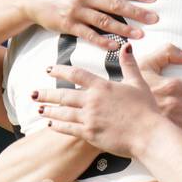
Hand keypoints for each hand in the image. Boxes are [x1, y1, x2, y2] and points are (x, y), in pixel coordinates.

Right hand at [20, 0, 157, 51]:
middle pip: (115, 4)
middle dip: (137, 12)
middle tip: (155, 19)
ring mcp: (77, 11)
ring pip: (104, 20)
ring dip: (124, 28)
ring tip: (141, 35)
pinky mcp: (69, 25)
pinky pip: (88, 34)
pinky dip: (102, 41)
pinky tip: (116, 46)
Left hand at [35, 44, 161, 154]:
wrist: (149, 134)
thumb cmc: (146, 110)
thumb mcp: (138, 83)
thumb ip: (129, 65)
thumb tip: (127, 47)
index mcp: (102, 87)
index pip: (76, 74)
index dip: (60, 70)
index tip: (49, 69)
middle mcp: (92, 101)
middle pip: (63, 94)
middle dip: (46, 93)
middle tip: (33, 93)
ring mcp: (90, 118)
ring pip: (63, 112)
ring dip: (49, 109)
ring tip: (38, 108)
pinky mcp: (90, 134)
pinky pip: (69, 129)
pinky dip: (58, 126)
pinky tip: (50, 124)